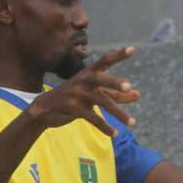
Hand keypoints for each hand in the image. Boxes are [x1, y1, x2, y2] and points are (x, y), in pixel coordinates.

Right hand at [26, 46, 140, 136]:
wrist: (44, 108)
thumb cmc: (74, 97)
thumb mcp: (93, 92)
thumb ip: (115, 93)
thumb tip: (138, 95)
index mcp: (88, 73)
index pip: (105, 61)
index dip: (118, 55)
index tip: (133, 49)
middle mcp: (83, 81)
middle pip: (101, 79)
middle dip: (114, 82)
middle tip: (129, 87)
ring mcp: (77, 94)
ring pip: (102, 102)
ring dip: (119, 114)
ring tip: (133, 123)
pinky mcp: (73, 109)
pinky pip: (93, 118)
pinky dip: (104, 127)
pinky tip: (114, 134)